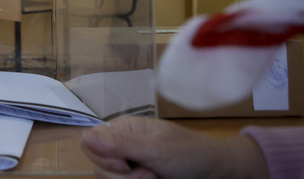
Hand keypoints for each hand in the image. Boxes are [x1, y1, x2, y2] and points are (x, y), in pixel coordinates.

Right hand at [80, 117, 268, 178]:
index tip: (126, 164)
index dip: (105, 159)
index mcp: (123, 129)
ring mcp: (131, 166)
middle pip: (99, 167)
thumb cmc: (191, 154)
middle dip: (123, 177)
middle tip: (150, 174)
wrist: (219, 173)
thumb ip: (120, 144)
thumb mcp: (156, 149)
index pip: (90, 144)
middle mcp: (123, 147)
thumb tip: (84, 135)